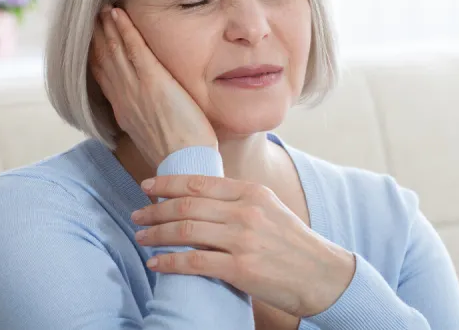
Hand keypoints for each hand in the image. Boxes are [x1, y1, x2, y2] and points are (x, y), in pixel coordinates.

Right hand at [89, 6, 216, 167]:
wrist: (184, 165)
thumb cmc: (179, 158)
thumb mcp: (155, 138)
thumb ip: (148, 123)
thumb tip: (149, 119)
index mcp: (124, 111)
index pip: (103, 78)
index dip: (94, 57)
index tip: (90, 41)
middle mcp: (124, 97)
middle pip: (102, 60)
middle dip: (95, 36)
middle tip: (90, 16)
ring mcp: (136, 88)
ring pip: (113, 50)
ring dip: (106, 27)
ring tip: (102, 8)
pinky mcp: (153, 81)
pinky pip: (134, 48)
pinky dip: (124, 28)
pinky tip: (118, 13)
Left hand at [130, 175, 356, 316]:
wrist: (321, 275)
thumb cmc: (292, 243)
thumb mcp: (269, 208)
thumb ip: (239, 200)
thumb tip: (202, 195)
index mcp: (251, 192)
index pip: (199, 182)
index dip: (167, 183)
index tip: (147, 186)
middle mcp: (245, 212)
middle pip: (187, 205)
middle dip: (155, 210)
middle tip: (137, 215)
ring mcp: (242, 240)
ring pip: (186, 231)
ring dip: (157, 234)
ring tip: (141, 237)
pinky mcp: (240, 268)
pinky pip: (194, 262)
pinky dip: (169, 261)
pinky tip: (155, 263)